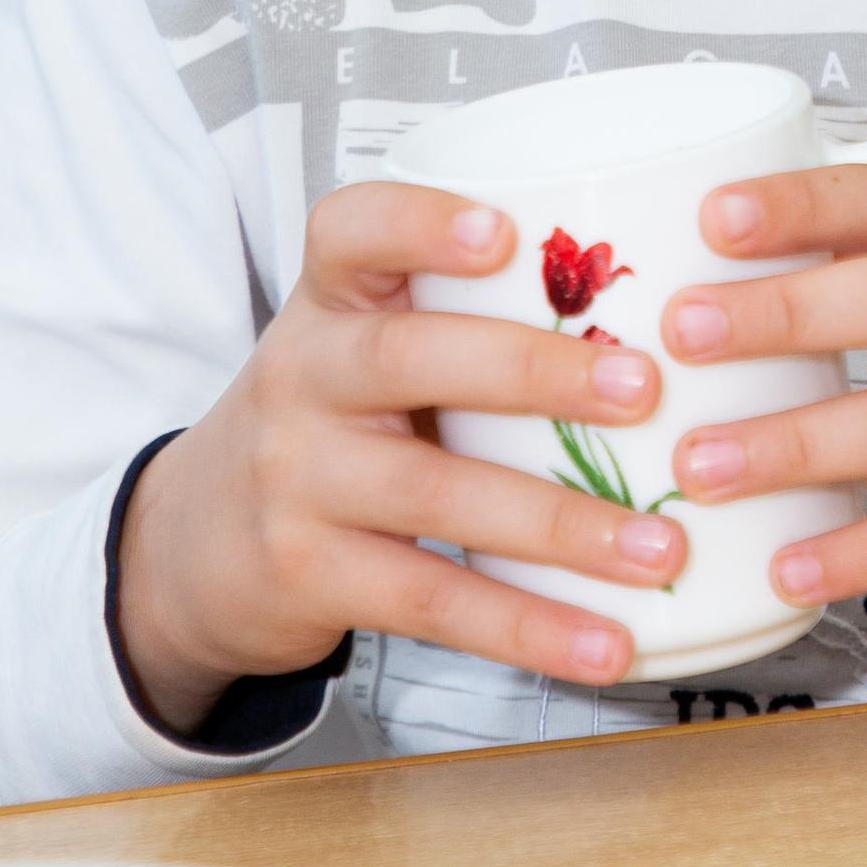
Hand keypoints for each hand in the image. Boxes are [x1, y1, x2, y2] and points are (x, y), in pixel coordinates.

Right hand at [115, 182, 683, 734]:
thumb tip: (670, 314)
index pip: (348, 231)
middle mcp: (301, 377)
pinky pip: (430, 600)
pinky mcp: (309, 575)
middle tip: (644, 387)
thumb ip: (468, 319)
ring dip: (559, 525)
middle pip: (407, 357)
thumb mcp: (365, 347)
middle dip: (532, 370)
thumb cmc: (332, 422)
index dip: (421, 223)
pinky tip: (607, 643)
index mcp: (329, 301)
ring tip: (657, 545)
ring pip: (433, 493)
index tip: (503, 232)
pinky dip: (527, 626)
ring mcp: (297, 479)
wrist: (196, 543)